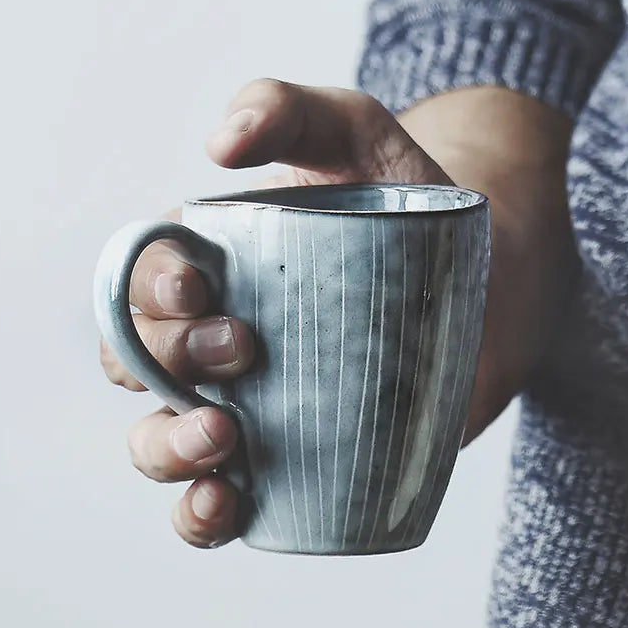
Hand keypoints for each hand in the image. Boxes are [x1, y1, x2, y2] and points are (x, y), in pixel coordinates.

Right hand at [100, 78, 450, 547]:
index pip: (139, 286)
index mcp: (208, 271)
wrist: (488, 278)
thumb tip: (219, 143)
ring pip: (164, 443)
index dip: (147, 292)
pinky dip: (205, 517)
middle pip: (141, 367)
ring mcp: (249, 407)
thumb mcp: (356, 135)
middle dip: (172, 364)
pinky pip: (225, 503)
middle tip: (244, 351)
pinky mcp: (292, 463)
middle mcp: (214, 343)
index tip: (200, 288)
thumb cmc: (409, 203)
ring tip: (225, 441)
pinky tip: (229, 509)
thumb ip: (290, 110)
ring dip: (170, 453)